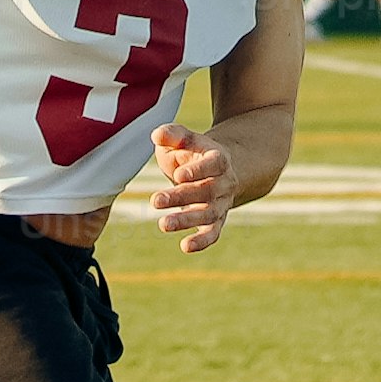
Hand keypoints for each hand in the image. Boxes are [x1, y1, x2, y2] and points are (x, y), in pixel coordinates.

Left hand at [142, 123, 236, 253]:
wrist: (219, 169)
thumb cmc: (194, 151)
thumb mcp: (184, 138)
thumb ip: (172, 134)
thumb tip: (156, 135)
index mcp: (219, 159)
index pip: (214, 164)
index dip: (198, 171)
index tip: (178, 176)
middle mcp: (224, 183)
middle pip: (207, 191)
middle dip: (181, 197)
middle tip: (156, 201)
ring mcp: (222, 203)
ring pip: (209, 214)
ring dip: (187, 220)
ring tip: (163, 224)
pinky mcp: (216, 220)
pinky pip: (213, 233)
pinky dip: (202, 241)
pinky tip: (185, 247)